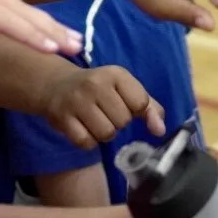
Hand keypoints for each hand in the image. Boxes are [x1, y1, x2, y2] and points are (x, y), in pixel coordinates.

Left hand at [0, 0, 84, 56]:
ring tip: (68, 37)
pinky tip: (38, 23)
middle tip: (77, 47)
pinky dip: (27, 13)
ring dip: (45, 22)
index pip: (6, 22)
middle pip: (21, 12)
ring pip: (17, 5)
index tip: (55, 50)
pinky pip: (7, 1)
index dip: (32, 36)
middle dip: (51, 29)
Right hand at [41, 65, 164, 147]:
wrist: (57, 85)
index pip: (140, 103)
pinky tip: (83, 128)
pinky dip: (88, 141)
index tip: (123, 104)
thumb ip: (149, 108)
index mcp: (116, 74)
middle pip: (123, 121)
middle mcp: (95, 84)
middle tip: (105, 112)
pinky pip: (86, 142)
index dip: (135, 110)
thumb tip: (160, 130)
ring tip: (95, 121)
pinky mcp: (63, 118)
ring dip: (104, 133)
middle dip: (118, 123)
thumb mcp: (125, 89)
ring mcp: (77, 101)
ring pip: (106, 134)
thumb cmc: (99, 89)